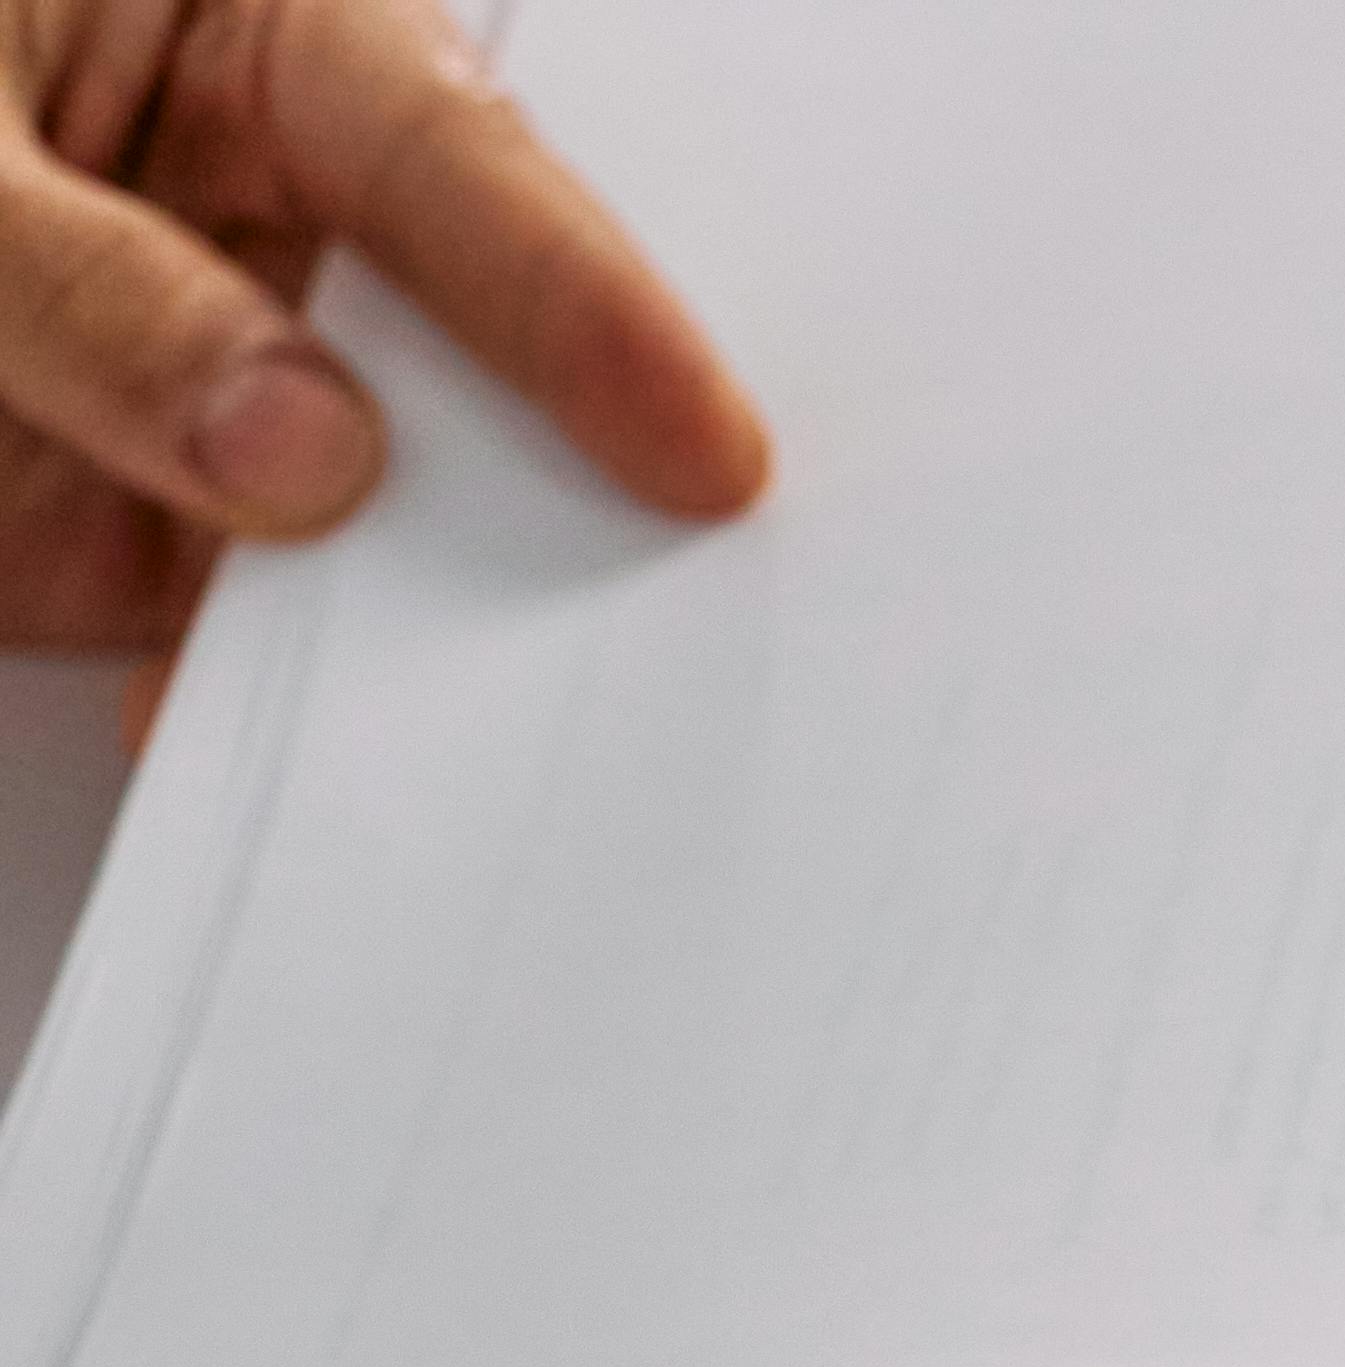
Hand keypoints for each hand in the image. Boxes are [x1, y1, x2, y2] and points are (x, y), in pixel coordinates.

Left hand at [0, 0, 762, 655]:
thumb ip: (80, 290)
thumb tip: (297, 445)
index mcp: (235, 38)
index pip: (446, 151)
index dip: (582, 299)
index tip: (694, 444)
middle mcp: (260, 213)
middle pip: (494, 346)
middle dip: (599, 466)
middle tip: (710, 585)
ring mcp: (227, 393)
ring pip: (417, 518)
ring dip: (471, 617)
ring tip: (546, 704)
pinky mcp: (174, 549)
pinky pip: (285, 647)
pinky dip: (314, 719)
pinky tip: (340, 761)